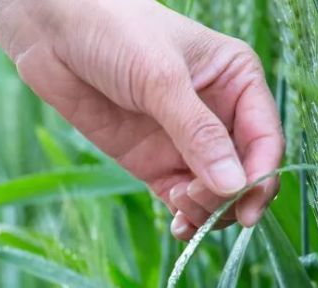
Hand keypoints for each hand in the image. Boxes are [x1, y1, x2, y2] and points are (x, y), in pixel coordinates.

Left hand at [0, 0, 283, 240]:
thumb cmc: (115, 31)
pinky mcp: (152, 161)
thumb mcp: (160, 79)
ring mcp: (183, 141)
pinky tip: (178, 225)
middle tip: (197, 202)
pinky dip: (184, 216)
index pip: (264, 139)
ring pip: (214, 191)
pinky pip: (180, 198)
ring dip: (206, 210)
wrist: (53, 31)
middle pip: (242, 172)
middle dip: (228, 196)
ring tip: (182, 208)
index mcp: (236, 81)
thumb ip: (197, 133)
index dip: (261, 177)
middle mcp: (217, 114)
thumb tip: (233, 186)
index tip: (247, 207)